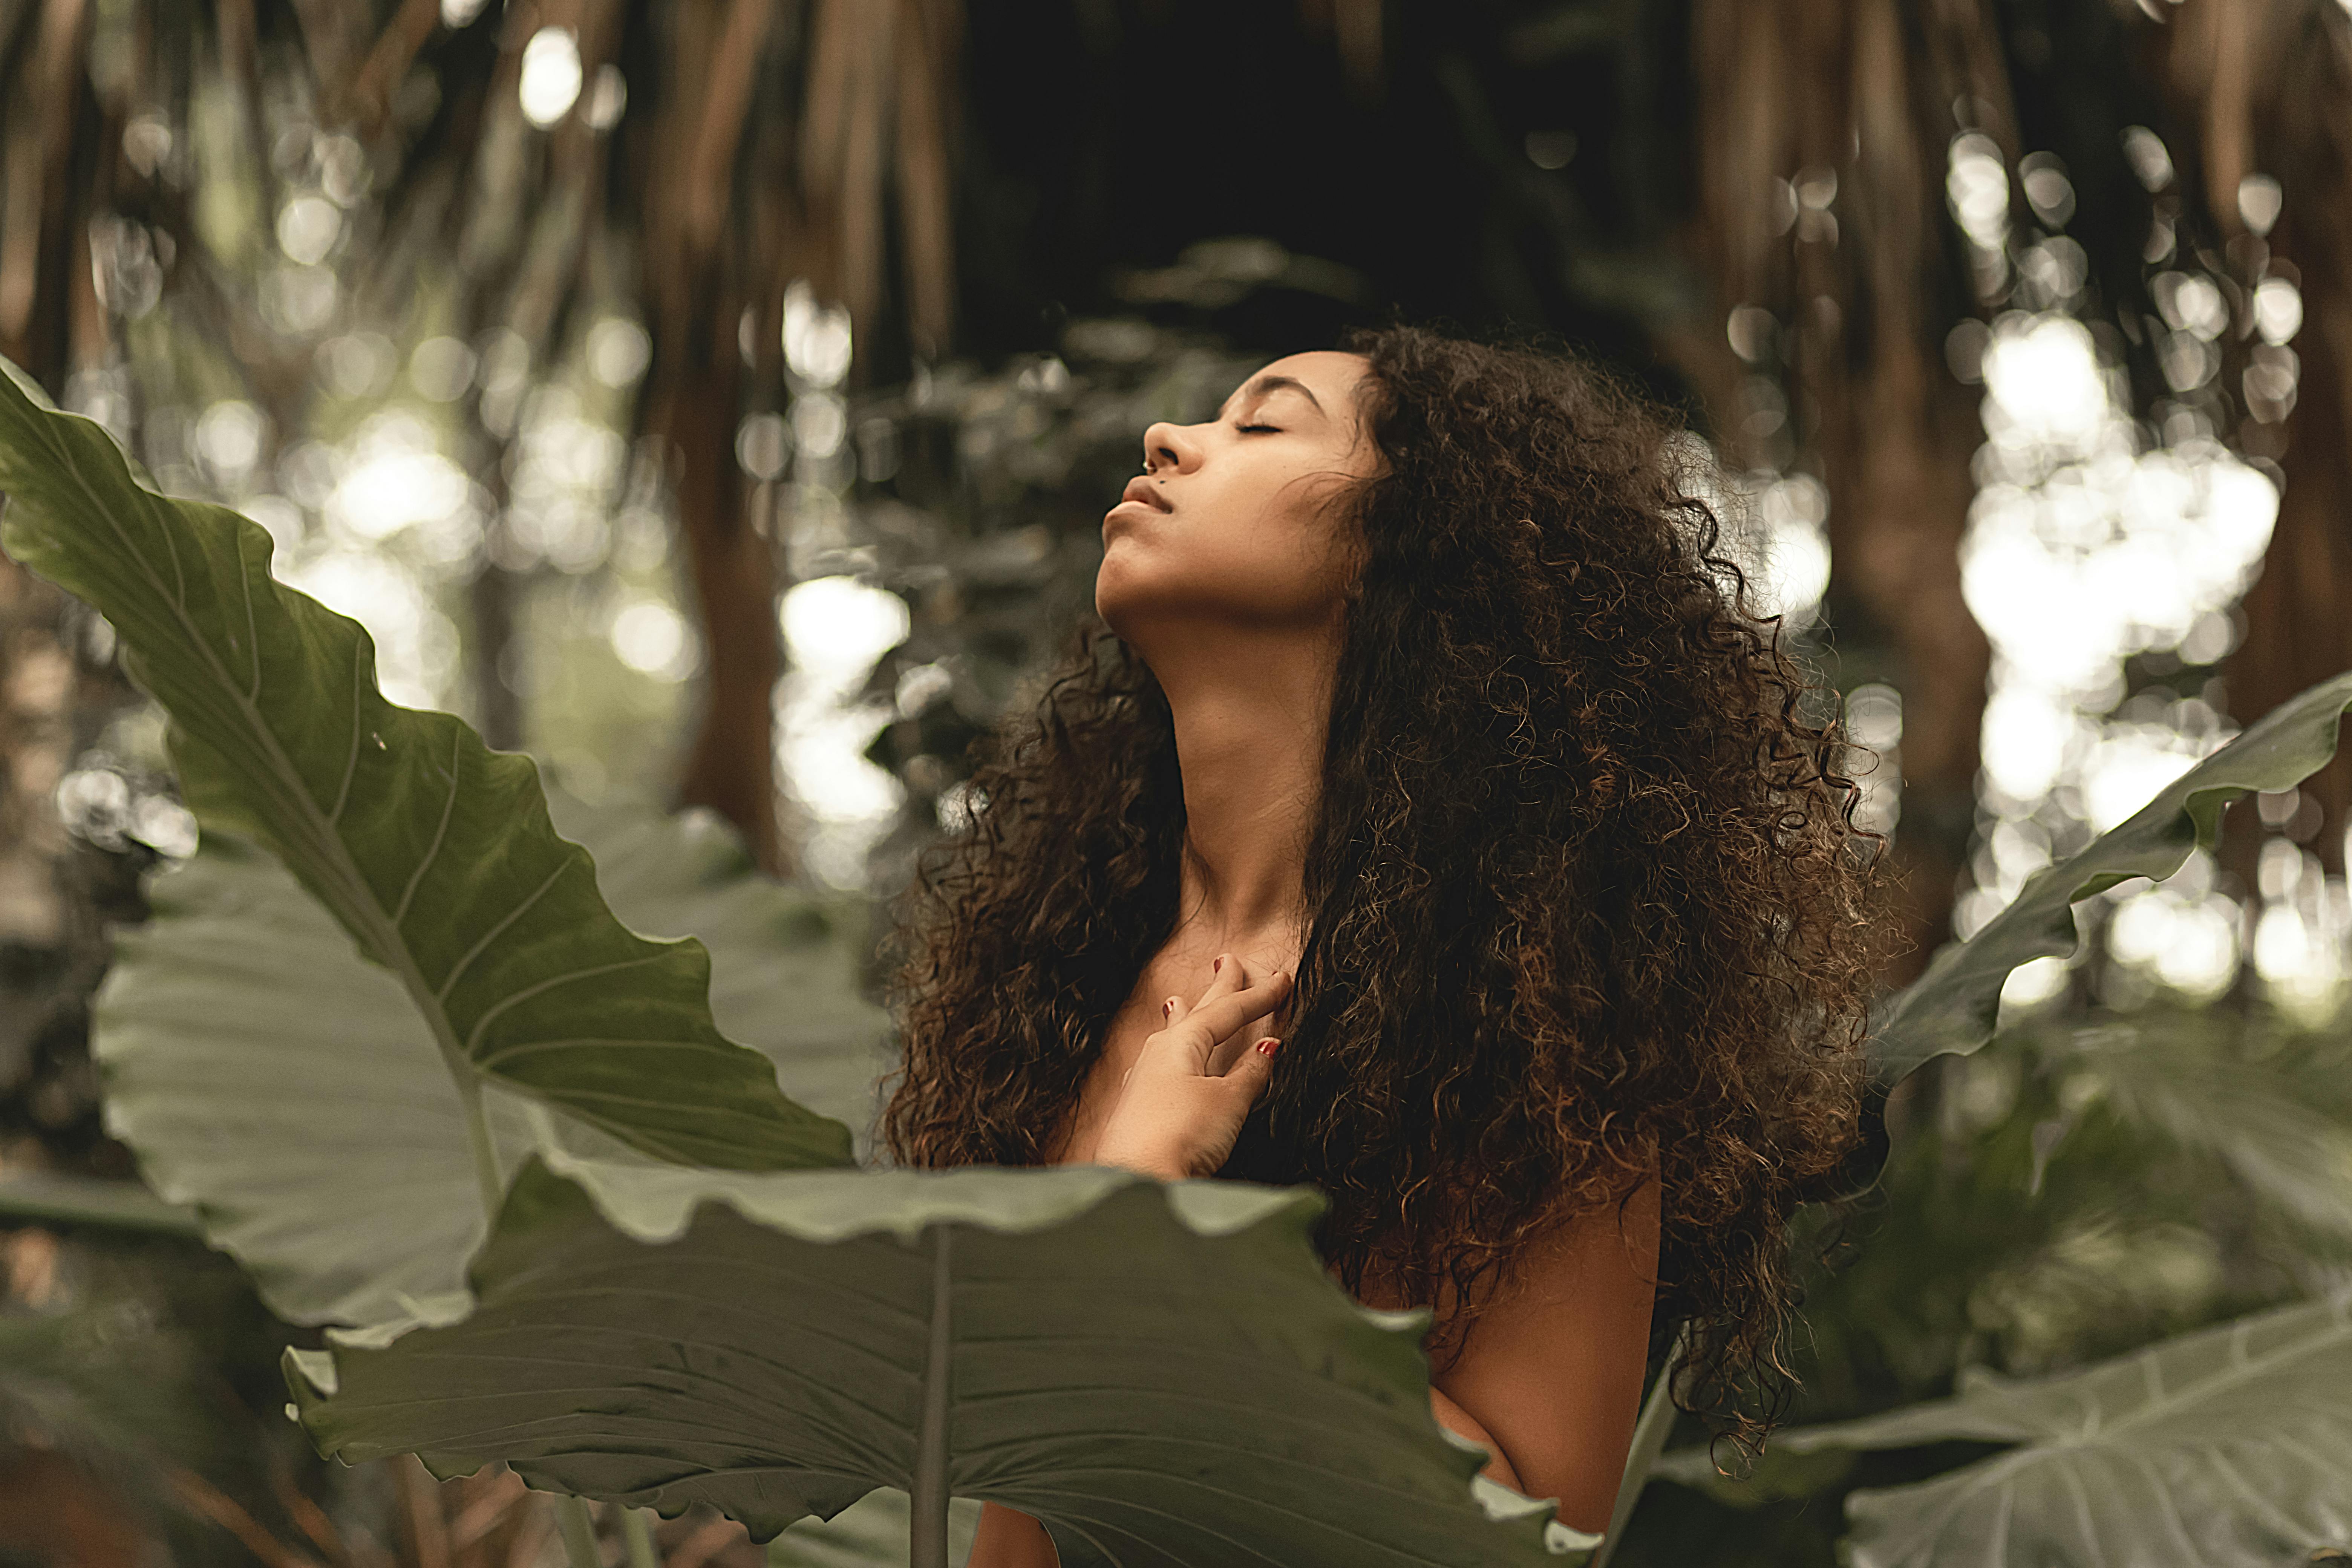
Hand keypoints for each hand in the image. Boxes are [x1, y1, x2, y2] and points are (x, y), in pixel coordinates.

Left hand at [1091, 954, 1290, 1180]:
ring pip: (1173, 1037)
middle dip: (1218, 989)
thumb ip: (1249, 1073)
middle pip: (1196, 1013)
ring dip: (1187, 1017)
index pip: (1228, 1011)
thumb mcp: (1227, 1102)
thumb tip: (1266, 1046)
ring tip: (1183, 1000)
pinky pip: (1163, 1065)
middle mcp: (1158, 1054)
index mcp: (1181, 1044)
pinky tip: (1163, 1060)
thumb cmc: (1181, 1138)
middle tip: (1227, 961)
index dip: (1259, 996)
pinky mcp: (1138, 1108)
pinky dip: (1175, 1053)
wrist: (1135, 1182)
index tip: (1282, 979)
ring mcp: (1144, 1080)